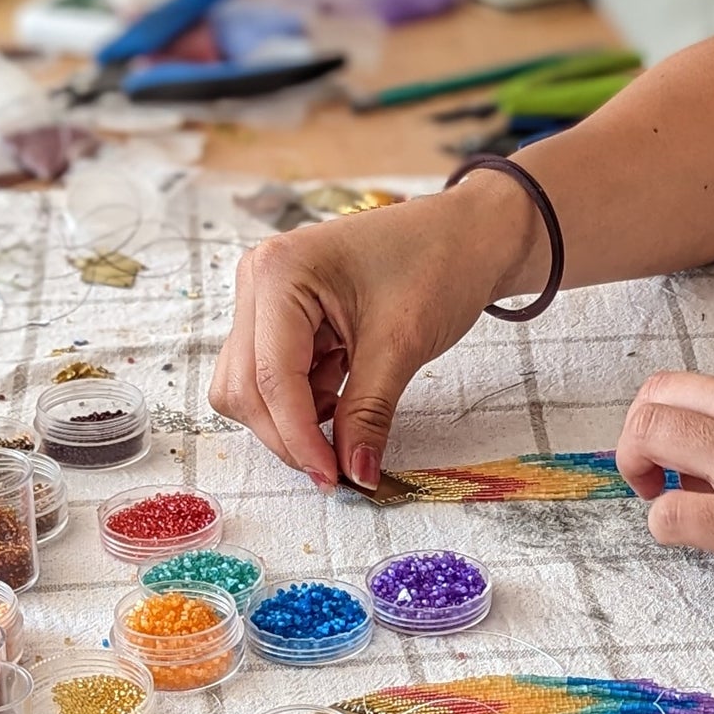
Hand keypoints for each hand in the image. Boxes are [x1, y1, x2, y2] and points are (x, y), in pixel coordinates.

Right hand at [210, 177, 537, 489]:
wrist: (469, 234)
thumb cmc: (440, 263)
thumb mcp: (402, 345)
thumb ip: (367, 414)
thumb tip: (352, 475)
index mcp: (279, 272)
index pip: (271, 377)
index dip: (298, 438)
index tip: (332, 479)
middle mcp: (259, 279)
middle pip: (244, 386)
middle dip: (288, 433)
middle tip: (338, 467)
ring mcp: (265, 297)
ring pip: (250, 385)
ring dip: (293, 417)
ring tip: (349, 412)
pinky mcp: (281, 315)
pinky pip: (274, 374)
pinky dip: (305, 399)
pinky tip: (344, 390)